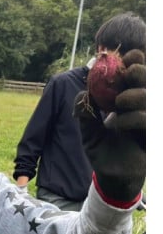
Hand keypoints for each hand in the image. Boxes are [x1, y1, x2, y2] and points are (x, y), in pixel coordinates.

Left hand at [73, 50, 144, 201]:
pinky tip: (115, 123)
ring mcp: (148, 121)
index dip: (136, 61)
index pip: (137, 75)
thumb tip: (82, 94)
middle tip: (126, 72)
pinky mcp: (150, 136)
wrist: (111, 177)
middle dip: (138, 71)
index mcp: (128, 100)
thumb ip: (84, 113)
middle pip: (149, 81)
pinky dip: (132, 117)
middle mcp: (141, 107)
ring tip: (117, 102)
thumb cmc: (102, 150)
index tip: (126, 56)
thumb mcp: (88, 132)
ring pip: (150, 98)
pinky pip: (147, 120)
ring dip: (134, 94)